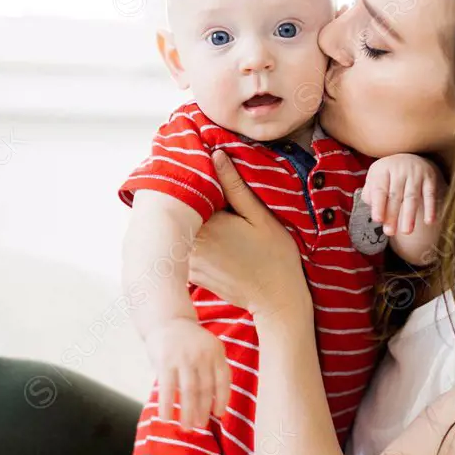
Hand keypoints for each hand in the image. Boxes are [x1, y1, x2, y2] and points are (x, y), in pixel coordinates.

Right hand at [146, 317, 230, 429]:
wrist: (167, 320)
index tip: (218, 414)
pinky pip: (168, 389)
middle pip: (206, 389)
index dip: (222, 399)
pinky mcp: (165, 361)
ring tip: (186, 427)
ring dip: (188, 413)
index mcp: (217, 352)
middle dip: (203, 410)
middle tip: (200, 426)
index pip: (223, 380)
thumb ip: (213, 369)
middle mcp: (202, 355)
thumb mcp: (208, 348)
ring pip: (189, 392)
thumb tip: (217, 402)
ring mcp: (184, 358)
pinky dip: (167, 406)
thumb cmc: (190, 341)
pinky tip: (166, 418)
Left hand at [187, 150, 309, 318]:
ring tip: (206, 205)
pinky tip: (207, 231)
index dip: (193, 176)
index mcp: (207, 223)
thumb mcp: (261, 216)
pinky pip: (182, 247)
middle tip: (203, 180)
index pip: (187, 190)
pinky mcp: (191, 273)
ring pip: (179, 229)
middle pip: (178, 210)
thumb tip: (216, 155)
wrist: (276, 299)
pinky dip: (189, 236)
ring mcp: (187, 261)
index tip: (201, 165)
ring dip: (187, 216)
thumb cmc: (275, 257)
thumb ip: (236, 186)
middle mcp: (190, 243)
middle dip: (187, 195)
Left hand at [361, 154, 443, 236]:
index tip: (378, 220)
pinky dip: (430, 208)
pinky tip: (429, 221)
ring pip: (412, 196)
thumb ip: (371, 196)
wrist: (410, 159)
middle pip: (395, 195)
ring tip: (406, 232)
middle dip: (392, 215)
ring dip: (409, 215)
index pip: (380, 190)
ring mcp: (416, 173)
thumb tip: (376, 214)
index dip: (378, 205)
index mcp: (383, 169)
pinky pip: (430, 195)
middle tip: (390, 232)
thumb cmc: (388, 177)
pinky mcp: (430, 178)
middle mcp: (400, 169)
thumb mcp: (375, 180)